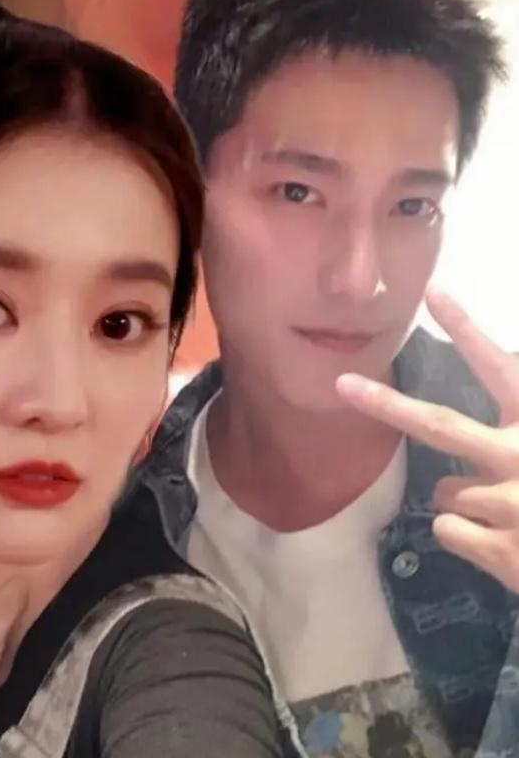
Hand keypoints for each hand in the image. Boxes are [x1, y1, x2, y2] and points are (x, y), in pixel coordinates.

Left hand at [336, 288, 518, 593]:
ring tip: (506, 511)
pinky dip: (463, 535)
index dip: (466, 330)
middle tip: (344, 384)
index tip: (433, 294)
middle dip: (386, 404)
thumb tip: (474, 421)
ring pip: (444, 490)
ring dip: (463, 497)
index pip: (499, 368)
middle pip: (439, 425)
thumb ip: (513, 420)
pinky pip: (445, 530)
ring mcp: (509, 507)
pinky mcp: (499, 552)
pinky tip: (500, 543)